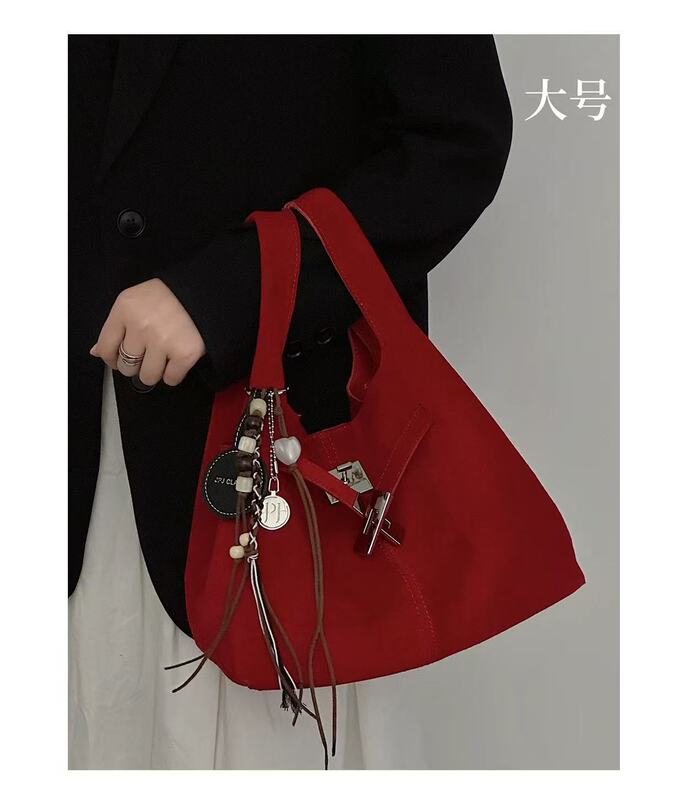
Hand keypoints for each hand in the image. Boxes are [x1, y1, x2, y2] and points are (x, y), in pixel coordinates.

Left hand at [90, 278, 205, 386]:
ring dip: (155, 371)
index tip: (120, 359)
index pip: (106, 348)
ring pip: (147, 377)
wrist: (204, 292)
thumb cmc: (167, 297)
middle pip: (127, 366)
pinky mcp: (185, 353)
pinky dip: (174, 374)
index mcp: (125, 310)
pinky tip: (177, 359)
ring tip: (164, 357)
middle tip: (149, 353)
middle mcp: (142, 326)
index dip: (112, 359)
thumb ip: (115, 327)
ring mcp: (164, 341)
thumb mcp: (134, 302)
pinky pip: (171, 379)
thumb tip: (97, 352)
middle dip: (136, 364)